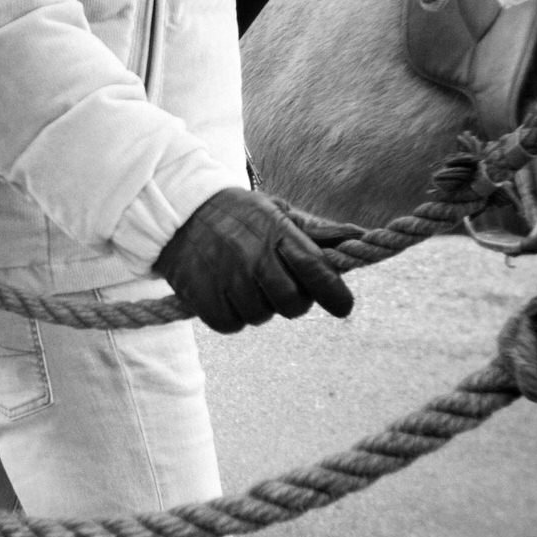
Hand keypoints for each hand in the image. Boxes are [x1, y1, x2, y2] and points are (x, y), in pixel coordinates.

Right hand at [153, 187, 353, 333]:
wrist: (177, 212)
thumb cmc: (237, 214)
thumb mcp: (275, 212)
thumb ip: (315, 231)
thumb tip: (359, 235)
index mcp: (276, 234)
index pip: (317, 271)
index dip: (336, 295)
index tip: (343, 306)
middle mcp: (253, 258)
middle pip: (293, 304)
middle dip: (292, 300)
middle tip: (277, 285)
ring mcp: (227, 280)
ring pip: (261, 317)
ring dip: (258, 306)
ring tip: (244, 281)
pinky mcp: (203, 299)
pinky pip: (232, 325)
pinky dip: (232, 315)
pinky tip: (226, 293)